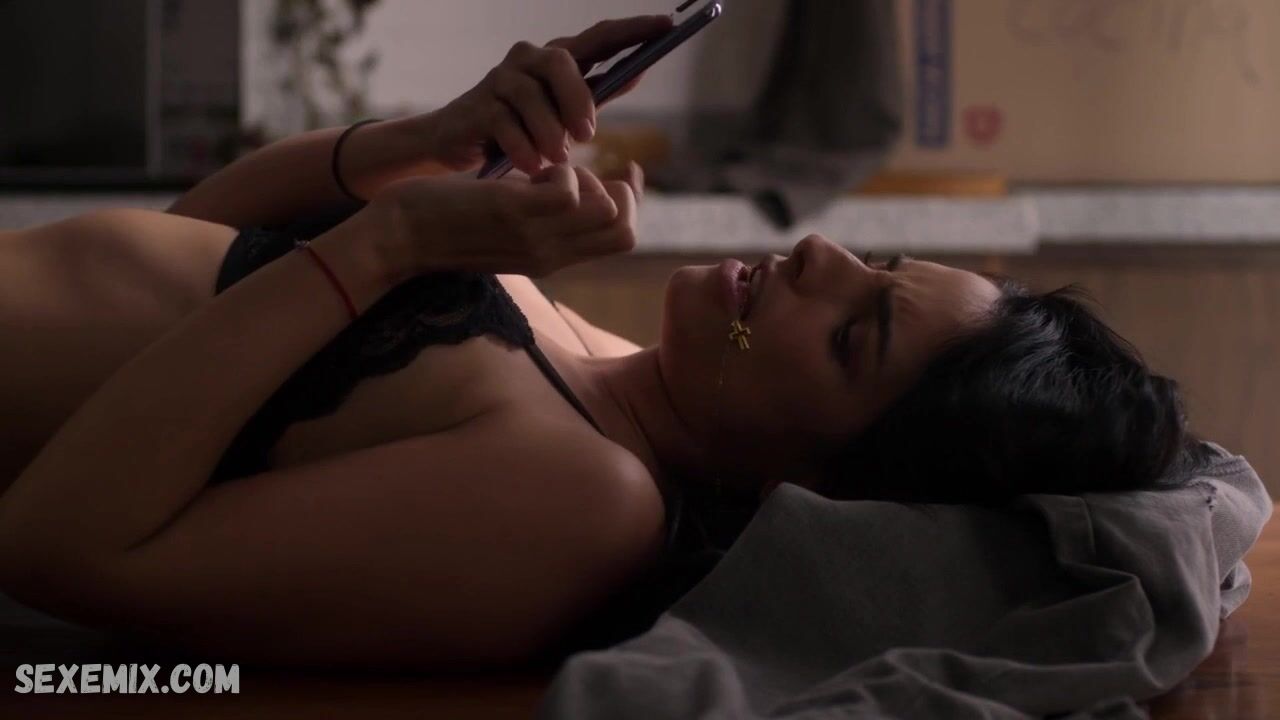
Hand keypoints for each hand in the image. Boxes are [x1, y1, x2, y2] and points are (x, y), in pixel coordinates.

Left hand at [375, 164, 639, 277]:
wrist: (394, 240)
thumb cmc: (442, 225)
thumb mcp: (503, 228)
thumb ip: (538, 218)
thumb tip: (565, 191)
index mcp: (551, 258)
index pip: (622, 238)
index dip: (631, 201)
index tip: (617, 171)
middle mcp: (550, 254)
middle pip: (625, 229)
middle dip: (620, 190)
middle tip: (579, 172)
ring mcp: (535, 237)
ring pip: (607, 210)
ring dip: (588, 177)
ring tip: (550, 169)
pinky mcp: (513, 214)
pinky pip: (569, 190)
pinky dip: (561, 168)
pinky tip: (531, 166)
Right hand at [423, 15, 673, 175]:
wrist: (457, 145)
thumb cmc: (519, 129)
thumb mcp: (561, 114)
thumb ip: (594, 95)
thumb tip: (638, 73)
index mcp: (557, 60)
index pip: (599, 37)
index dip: (632, 30)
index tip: (667, 26)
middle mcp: (528, 60)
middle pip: (560, 61)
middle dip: (577, 98)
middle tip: (587, 136)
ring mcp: (500, 79)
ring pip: (531, 95)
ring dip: (548, 131)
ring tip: (557, 160)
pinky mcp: (477, 106)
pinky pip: (504, 123)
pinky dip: (523, 147)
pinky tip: (532, 166)